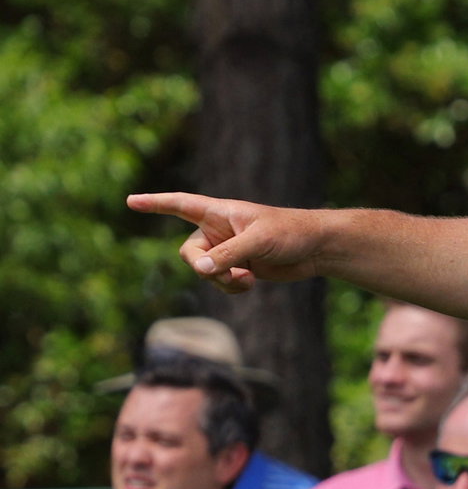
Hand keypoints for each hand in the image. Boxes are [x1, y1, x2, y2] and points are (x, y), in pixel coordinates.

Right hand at [126, 193, 322, 293]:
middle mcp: (218, 230)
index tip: (131, 201)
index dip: (155, 203)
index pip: (180, 205)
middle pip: (189, 253)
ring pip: (204, 273)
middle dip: (204, 268)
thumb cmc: (290, 233)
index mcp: (219, 212)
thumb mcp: (258, 241)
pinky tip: (252, 284)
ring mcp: (227, 250)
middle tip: (228, 272)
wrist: (315, 249)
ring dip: (222, 281)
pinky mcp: (238, 267)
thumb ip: (227, 255)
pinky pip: (220, 283)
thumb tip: (200, 271)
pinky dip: (231, 287)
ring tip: (248, 279)